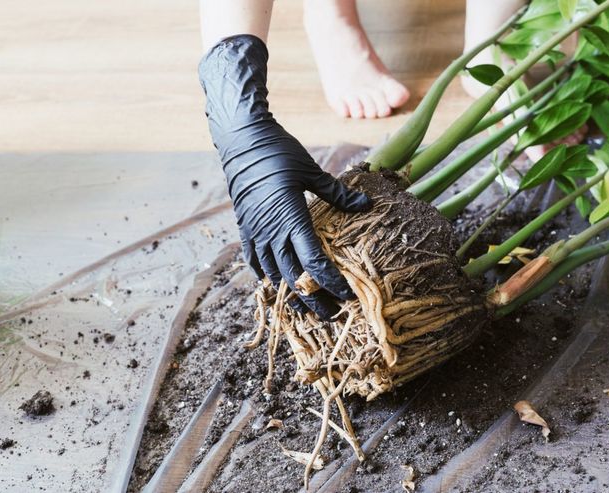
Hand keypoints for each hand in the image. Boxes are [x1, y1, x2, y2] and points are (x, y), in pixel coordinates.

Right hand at [234, 127, 370, 318]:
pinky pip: (254, 260)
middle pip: (294, 277)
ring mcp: (255, 231)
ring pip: (273, 274)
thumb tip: (367, 205)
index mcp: (291, 218)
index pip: (313, 262)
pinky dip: (266, 277)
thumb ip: (338, 194)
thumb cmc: (280, 152)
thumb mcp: (312, 171)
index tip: (347, 295)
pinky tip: (275, 285)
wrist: (241, 141)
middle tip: (332, 315)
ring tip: (306, 310)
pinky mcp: (245, 228)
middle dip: (314, 299)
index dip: (331, 282)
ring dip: (290, 295)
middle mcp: (272, 231)